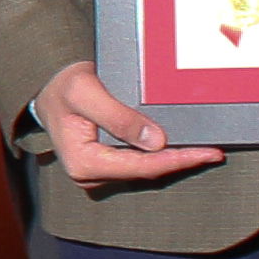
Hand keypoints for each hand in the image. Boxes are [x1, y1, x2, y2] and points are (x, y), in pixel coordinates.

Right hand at [38, 58, 221, 186]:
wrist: (44, 85)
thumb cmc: (61, 85)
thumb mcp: (85, 92)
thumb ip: (119, 117)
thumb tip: (156, 141)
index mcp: (83, 162)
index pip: (141, 166)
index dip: (176, 160)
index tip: (205, 152)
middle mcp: (89, 174)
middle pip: (146, 171)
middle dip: (181, 161)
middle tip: (214, 153)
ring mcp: (97, 171)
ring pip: (145, 170)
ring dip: (174, 159)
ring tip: (205, 152)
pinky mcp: (104, 163)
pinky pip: (139, 163)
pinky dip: (162, 155)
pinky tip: (182, 148)